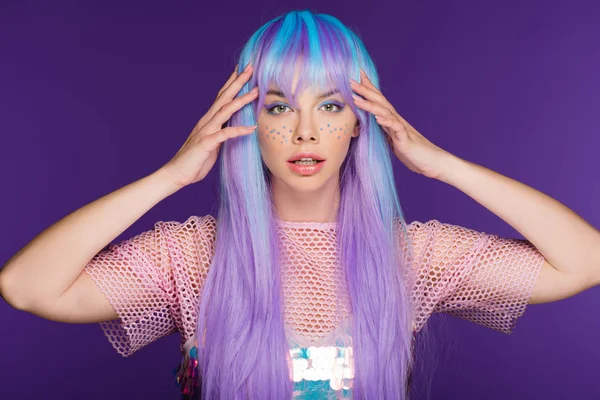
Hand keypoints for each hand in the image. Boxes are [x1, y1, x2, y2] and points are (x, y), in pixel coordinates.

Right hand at [161, 63, 257, 187]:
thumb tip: (234, 128)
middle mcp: (207, 121)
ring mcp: (206, 131)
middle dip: (238, 82)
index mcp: (208, 120)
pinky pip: (225, 135)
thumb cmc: (195, 161)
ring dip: (241, 100)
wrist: (176, 174)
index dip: (232, 82)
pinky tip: (252, 128)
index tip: (243, 70)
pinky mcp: (207, 143)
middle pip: (224, 97)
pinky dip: (239, 130)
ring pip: (225, 111)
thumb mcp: (213, 144)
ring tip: (255, 91)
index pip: (222, 97)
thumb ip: (222, 133)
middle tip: (250, 67)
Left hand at [350, 69, 451, 179]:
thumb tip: (373, 124)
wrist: (432, 162)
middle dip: (365, 91)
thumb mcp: (392, 140)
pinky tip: (377, 117)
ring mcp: (401, 129)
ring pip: (385, 112)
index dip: (368, 88)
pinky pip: (396, 128)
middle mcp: (396, 120)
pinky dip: (387, 122)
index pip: (379, 100)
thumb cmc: (412, 152)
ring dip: (370, 105)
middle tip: (351, 80)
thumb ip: (384, 130)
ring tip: (356, 99)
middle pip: (380, 101)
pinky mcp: (405, 140)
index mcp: (392, 120)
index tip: (356, 77)